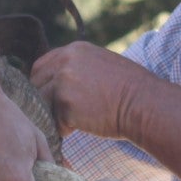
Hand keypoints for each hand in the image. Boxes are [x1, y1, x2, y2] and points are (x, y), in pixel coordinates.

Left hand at [30, 42, 160, 137]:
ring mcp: (64, 82)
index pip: (41, 66)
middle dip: (43, 101)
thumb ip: (77, 67)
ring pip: (42, 104)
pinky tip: (80, 129)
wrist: (144, 104)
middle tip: (58, 114)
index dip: (43, 85)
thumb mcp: (101, 65)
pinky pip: (54, 122)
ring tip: (72, 123)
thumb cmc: (130, 89)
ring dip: (53, 116)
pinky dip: (64, 130)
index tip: (51, 99)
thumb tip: (58, 81)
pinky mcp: (66, 104)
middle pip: (36, 84)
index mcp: (74, 50)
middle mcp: (65, 61)